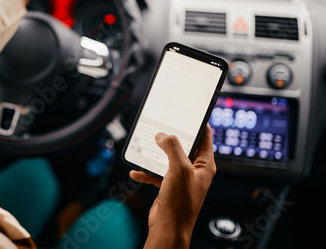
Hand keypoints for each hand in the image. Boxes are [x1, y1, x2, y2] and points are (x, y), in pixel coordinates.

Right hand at [130, 124, 215, 248]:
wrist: (168, 228)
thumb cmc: (181, 203)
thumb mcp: (179, 168)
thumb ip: (172, 148)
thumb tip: (163, 135)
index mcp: (204, 165)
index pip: (205, 138)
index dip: (198, 124)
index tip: (188, 114)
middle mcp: (194, 171)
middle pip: (183, 147)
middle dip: (170, 138)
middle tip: (161, 127)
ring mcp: (180, 179)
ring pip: (167, 159)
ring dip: (156, 154)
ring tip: (146, 147)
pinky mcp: (168, 187)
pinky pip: (156, 173)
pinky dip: (147, 171)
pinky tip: (137, 172)